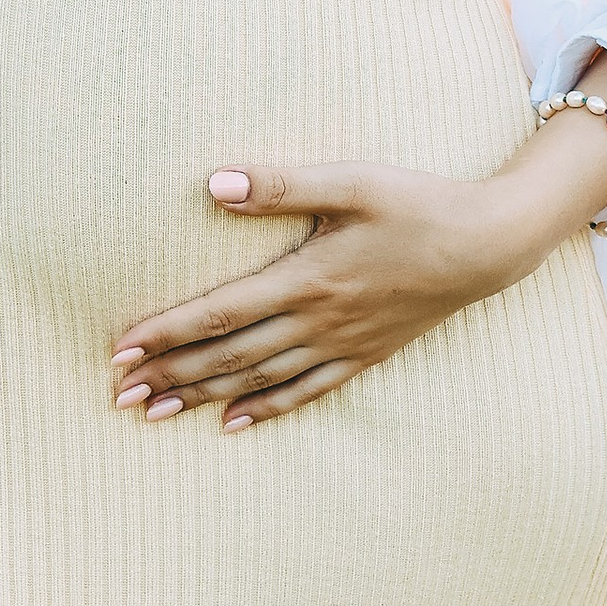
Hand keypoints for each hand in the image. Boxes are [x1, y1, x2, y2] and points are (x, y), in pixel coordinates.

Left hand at [110, 159, 549, 433]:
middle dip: (171, 374)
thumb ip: (282, 184)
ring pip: (258, 380)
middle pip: (228, 356)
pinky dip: (265, 409)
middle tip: (119, 395)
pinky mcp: (364, 354)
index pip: (219, 312)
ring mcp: (342, 344)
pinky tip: (234, 424)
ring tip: (156, 413)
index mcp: (307, 278)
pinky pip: (305, 391)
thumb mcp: (351, 181)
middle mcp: (317, 321)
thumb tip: (214, 182)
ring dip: (203, 397)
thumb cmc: (417, 202)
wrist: (487, 245)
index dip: (167, 332)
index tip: (120, 350)